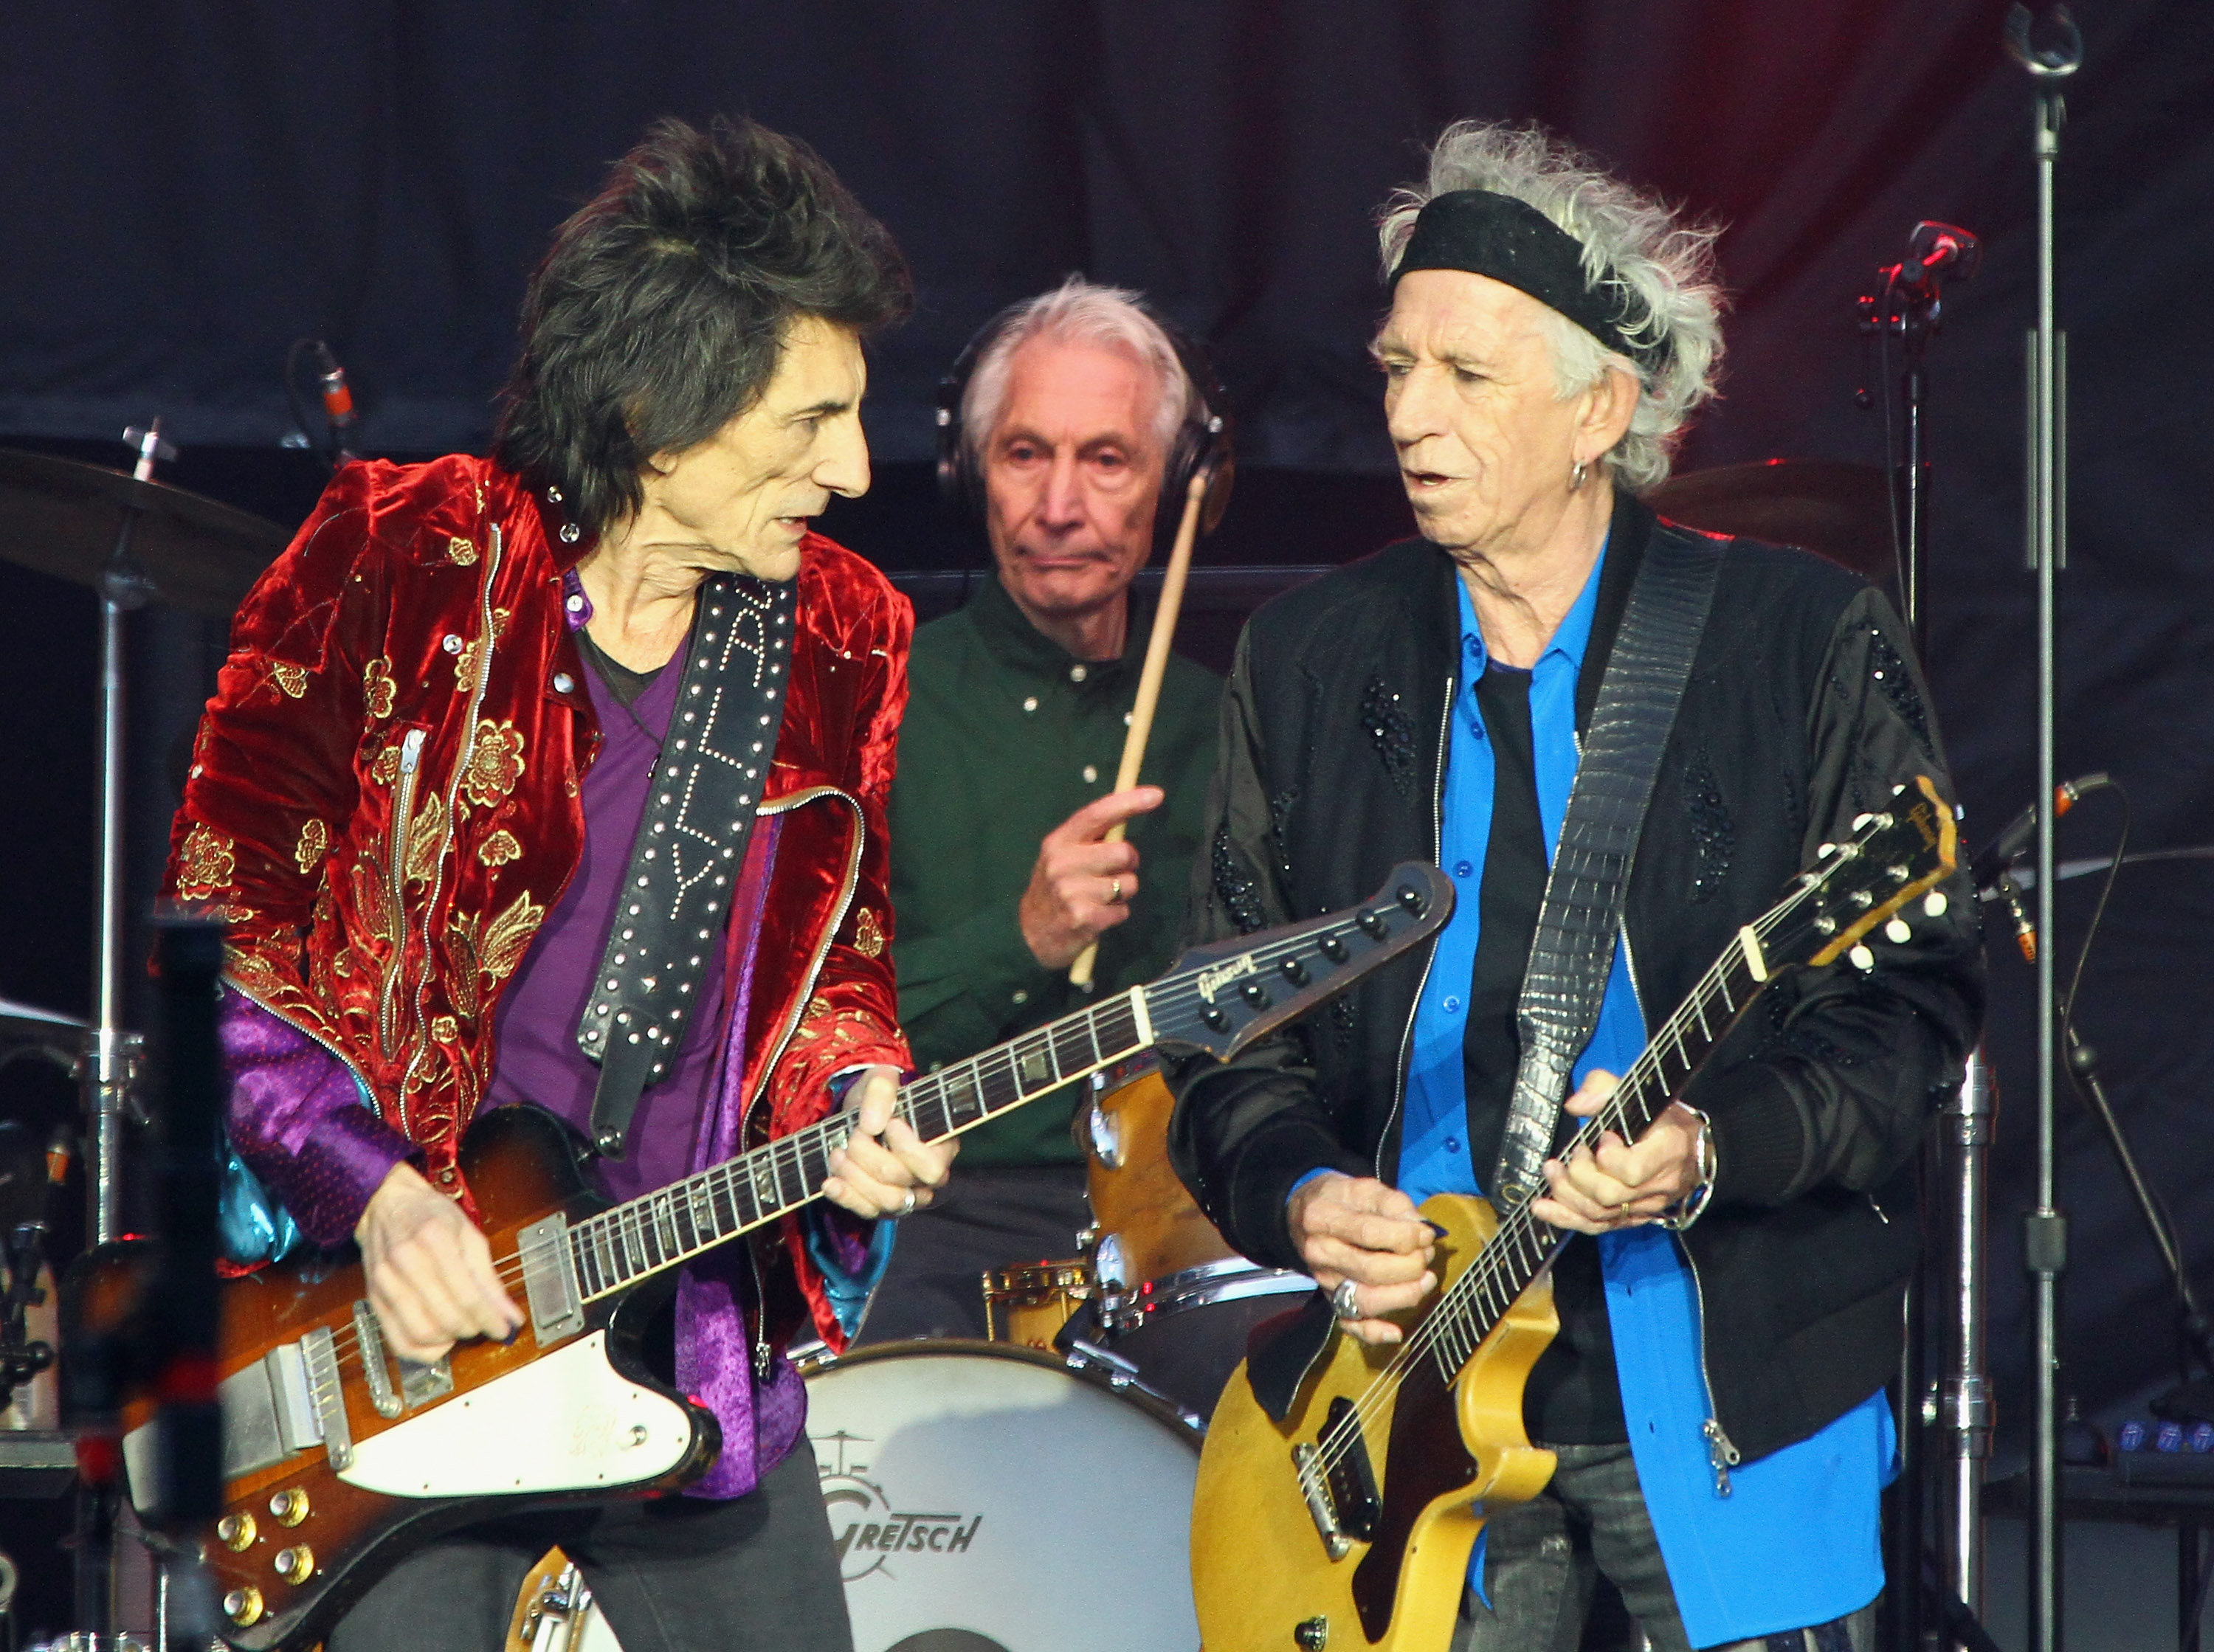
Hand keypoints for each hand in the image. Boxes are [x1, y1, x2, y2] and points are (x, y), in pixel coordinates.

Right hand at [355, 1162, 523, 1363]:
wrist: (385, 1203)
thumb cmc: (429, 1215)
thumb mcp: (468, 1233)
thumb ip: (488, 1276)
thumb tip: (509, 1314)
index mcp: (434, 1239)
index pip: (467, 1294)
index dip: (490, 1318)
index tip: (504, 1327)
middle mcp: (405, 1262)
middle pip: (446, 1317)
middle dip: (473, 1328)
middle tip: (486, 1325)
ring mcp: (385, 1283)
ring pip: (421, 1333)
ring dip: (449, 1340)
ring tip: (463, 1327)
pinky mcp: (373, 1299)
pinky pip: (397, 1340)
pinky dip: (423, 1350)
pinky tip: (439, 1340)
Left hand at [822, 1065, 958, 1219]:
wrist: (863, 1115)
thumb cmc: (881, 1098)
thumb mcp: (882, 1080)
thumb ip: (881, 1091)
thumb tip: (872, 1125)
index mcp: (942, 1148)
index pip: (931, 1167)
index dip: (907, 1149)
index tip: (890, 1124)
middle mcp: (927, 1179)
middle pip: (900, 1180)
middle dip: (868, 1155)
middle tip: (855, 1133)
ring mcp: (905, 1196)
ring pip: (884, 1201)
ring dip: (854, 1176)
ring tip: (838, 1153)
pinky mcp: (881, 1206)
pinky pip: (866, 1211)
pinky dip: (845, 1197)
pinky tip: (830, 1182)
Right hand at [1017, 787, 1164, 969]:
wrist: (1030, 933)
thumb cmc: (1056, 887)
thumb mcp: (1063, 856)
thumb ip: (1091, 838)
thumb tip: (1131, 812)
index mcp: (1059, 842)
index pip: (1096, 814)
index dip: (1128, 802)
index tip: (1157, 795)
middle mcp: (1062, 863)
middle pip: (1124, 853)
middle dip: (1128, 864)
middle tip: (1113, 873)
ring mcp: (1071, 891)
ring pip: (1128, 884)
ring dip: (1122, 894)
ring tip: (1099, 899)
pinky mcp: (1083, 918)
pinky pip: (1123, 911)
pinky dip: (1116, 915)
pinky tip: (1097, 917)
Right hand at [1286, 1172, 1437, 1345]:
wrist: (1301, 1214)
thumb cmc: (1339, 1199)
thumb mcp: (1362, 1187)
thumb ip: (1393, 1204)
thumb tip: (1421, 1229)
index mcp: (1323, 1218)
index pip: (1368, 1234)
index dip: (1405, 1237)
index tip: (1427, 1234)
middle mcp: (1320, 1253)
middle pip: (1370, 1271)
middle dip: (1409, 1266)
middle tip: (1426, 1254)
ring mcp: (1325, 1281)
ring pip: (1364, 1301)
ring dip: (1403, 1296)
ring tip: (1426, 1280)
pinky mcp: (1331, 1299)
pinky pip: (1350, 1324)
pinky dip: (1374, 1333)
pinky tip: (1396, 1332)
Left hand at [1528, 1070, 1705, 1234]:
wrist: (1691, 1149)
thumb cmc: (1665, 1119)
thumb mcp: (1641, 1093)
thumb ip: (1605, 1088)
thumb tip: (1575, 1105)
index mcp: (1668, 1151)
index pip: (1632, 1170)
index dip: (1609, 1157)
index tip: (1603, 1135)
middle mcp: (1659, 1185)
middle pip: (1609, 1195)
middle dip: (1579, 1174)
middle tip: (1575, 1152)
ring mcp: (1646, 1206)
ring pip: (1599, 1215)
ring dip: (1566, 1194)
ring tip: (1552, 1171)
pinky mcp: (1632, 1217)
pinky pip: (1597, 1226)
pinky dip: (1565, 1218)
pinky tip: (1542, 1208)